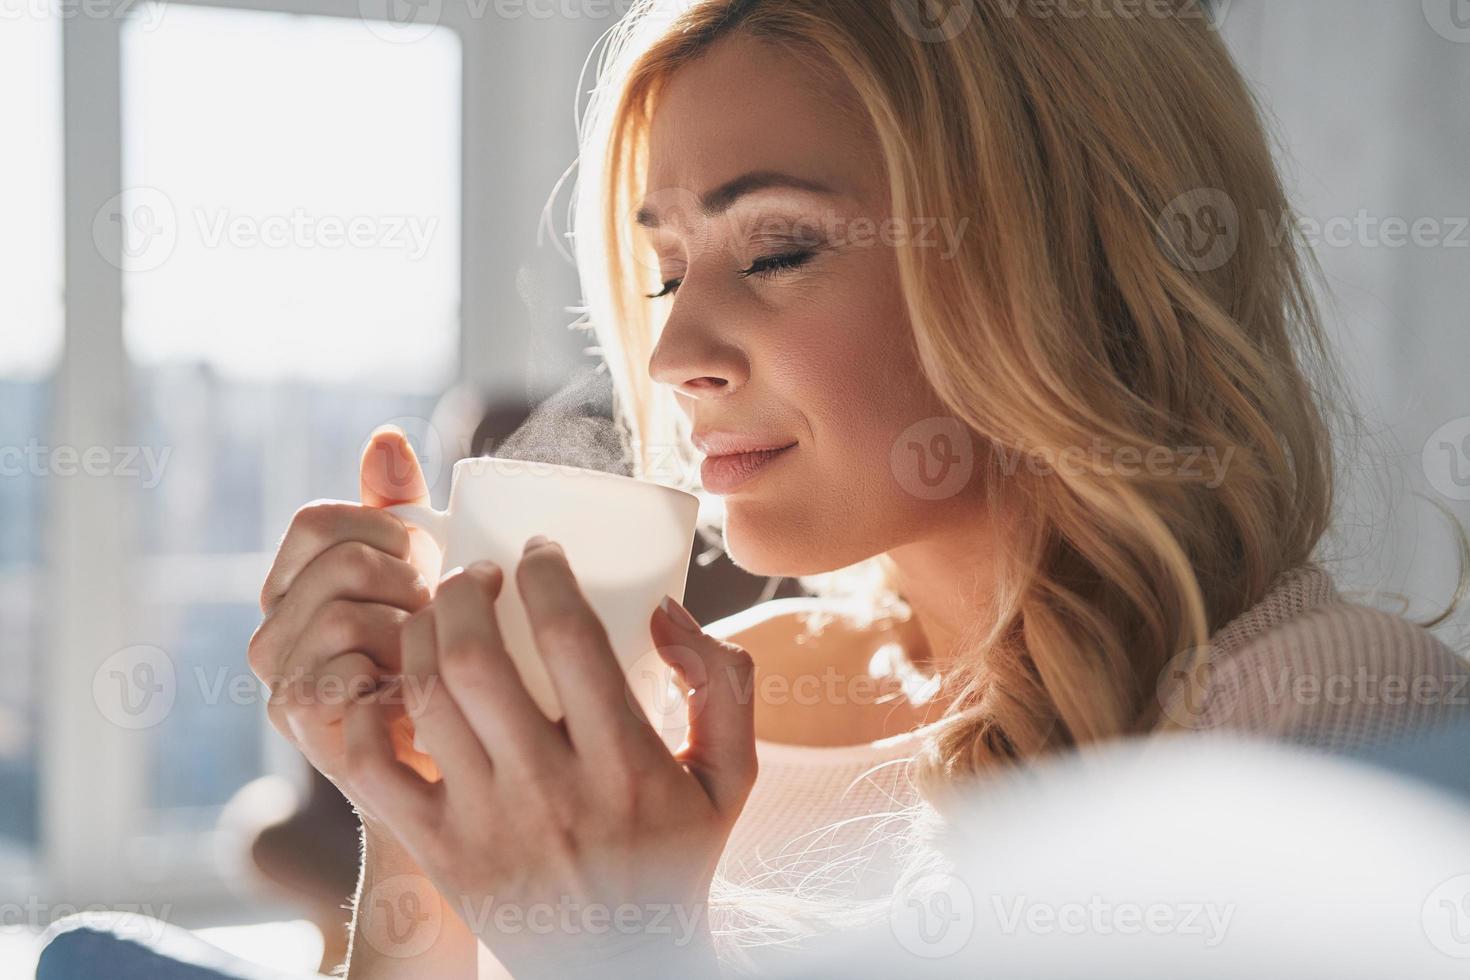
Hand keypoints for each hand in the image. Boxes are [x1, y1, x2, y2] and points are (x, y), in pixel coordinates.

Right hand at [247, 426, 441, 824]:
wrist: (449, 762)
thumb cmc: (440, 661)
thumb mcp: (423, 575)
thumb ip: (396, 509)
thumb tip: (386, 437)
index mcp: (296, 585)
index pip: (317, 521)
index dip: (382, 528)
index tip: (426, 555)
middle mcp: (273, 629)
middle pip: (335, 562)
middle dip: (404, 579)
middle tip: (437, 614)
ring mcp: (280, 678)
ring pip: (343, 614)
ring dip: (405, 629)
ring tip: (430, 655)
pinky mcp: (299, 724)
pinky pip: (341, 671)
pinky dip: (389, 674)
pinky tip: (414, 689)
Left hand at [340, 538, 757, 978]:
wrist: (623, 963)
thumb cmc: (674, 856)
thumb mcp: (729, 777)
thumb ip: (724, 683)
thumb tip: (665, 611)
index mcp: (625, 765)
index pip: (570, 635)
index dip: (545, 572)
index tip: (540, 552)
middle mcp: (549, 792)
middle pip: (476, 656)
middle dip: (465, 589)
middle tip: (478, 574)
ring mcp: (486, 825)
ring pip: (425, 698)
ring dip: (420, 633)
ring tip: (438, 615)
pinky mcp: (440, 853)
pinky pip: (376, 768)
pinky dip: (370, 714)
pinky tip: (394, 687)